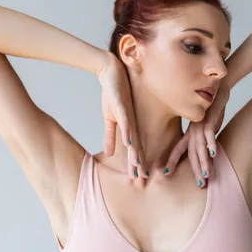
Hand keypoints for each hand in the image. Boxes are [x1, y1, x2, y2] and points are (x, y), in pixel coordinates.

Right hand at [96, 52, 148, 178]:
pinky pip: (125, 120)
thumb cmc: (111, 95)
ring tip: (138, 164)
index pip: (134, 148)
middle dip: (139, 162)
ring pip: (133, 135)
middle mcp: (132, 122)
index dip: (136, 163)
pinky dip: (127, 131)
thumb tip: (109, 154)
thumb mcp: (109, 119)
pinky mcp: (122, 105)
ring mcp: (128, 114)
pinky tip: (129, 142)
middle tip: (143, 178)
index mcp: (129, 126)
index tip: (139, 178)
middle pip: (137, 145)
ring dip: (136, 150)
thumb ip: (110, 136)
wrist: (110, 72)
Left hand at [163, 80, 229, 186]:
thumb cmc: (211, 105)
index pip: (180, 148)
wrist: (216, 85)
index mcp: (191, 131)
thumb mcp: (204, 121)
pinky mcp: (210, 117)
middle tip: (200, 185)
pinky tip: (213, 152)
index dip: (173, 160)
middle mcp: (194, 129)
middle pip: (193, 152)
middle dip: (196, 169)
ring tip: (206, 174)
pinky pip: (210, 131)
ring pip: (201, 145)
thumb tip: (204, 148)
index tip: (165, 173)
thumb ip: (202, 134)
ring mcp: (202, 123)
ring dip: (204, 160)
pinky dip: (212, 142)